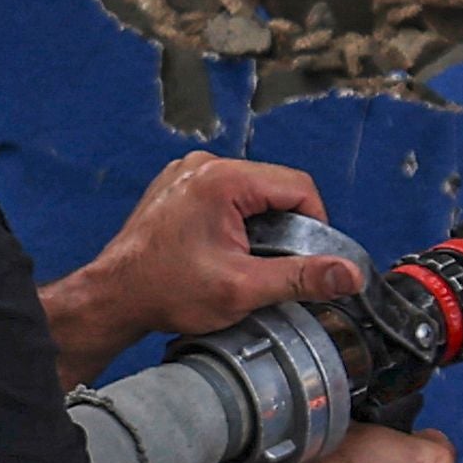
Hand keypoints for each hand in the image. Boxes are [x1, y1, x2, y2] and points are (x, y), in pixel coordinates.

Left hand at [85, 150, 370, 352]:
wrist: (115, 296)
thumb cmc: (167, 290)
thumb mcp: (244, 288)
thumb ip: (302, 278)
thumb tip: (348, 274)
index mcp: (223, 179)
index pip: (299, 187)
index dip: (315, 224)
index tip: (308, 258)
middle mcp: (204, 166)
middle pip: (274, 187)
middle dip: (285, 227)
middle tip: (274, 266)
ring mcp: (187, 173)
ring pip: (251, 192)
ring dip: (260, 225)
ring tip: (246, 262)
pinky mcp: (177, 187)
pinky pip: (225, 195)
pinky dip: (235, 221)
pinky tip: (223, 252)